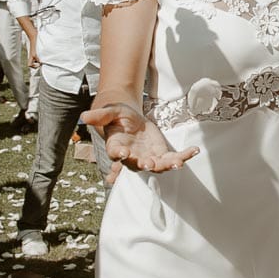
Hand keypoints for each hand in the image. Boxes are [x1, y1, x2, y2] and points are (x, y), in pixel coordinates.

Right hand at [81, 102, 200, 183]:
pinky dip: (184, 156)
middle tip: (150, 164)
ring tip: (178, 162)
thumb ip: (99, 115)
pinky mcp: (160, 154)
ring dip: (168, 165)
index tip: (124, 153)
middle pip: (137, 165)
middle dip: (145, 165)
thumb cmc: (117, 115)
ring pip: (157, 166)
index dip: (120, 155)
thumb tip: (84, 117)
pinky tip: (194, 150)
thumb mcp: (110, 111)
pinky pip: (172, 158)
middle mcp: (132, 157)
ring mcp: (147, 157)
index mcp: (117, 147)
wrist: (128, 119)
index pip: (116, 154)